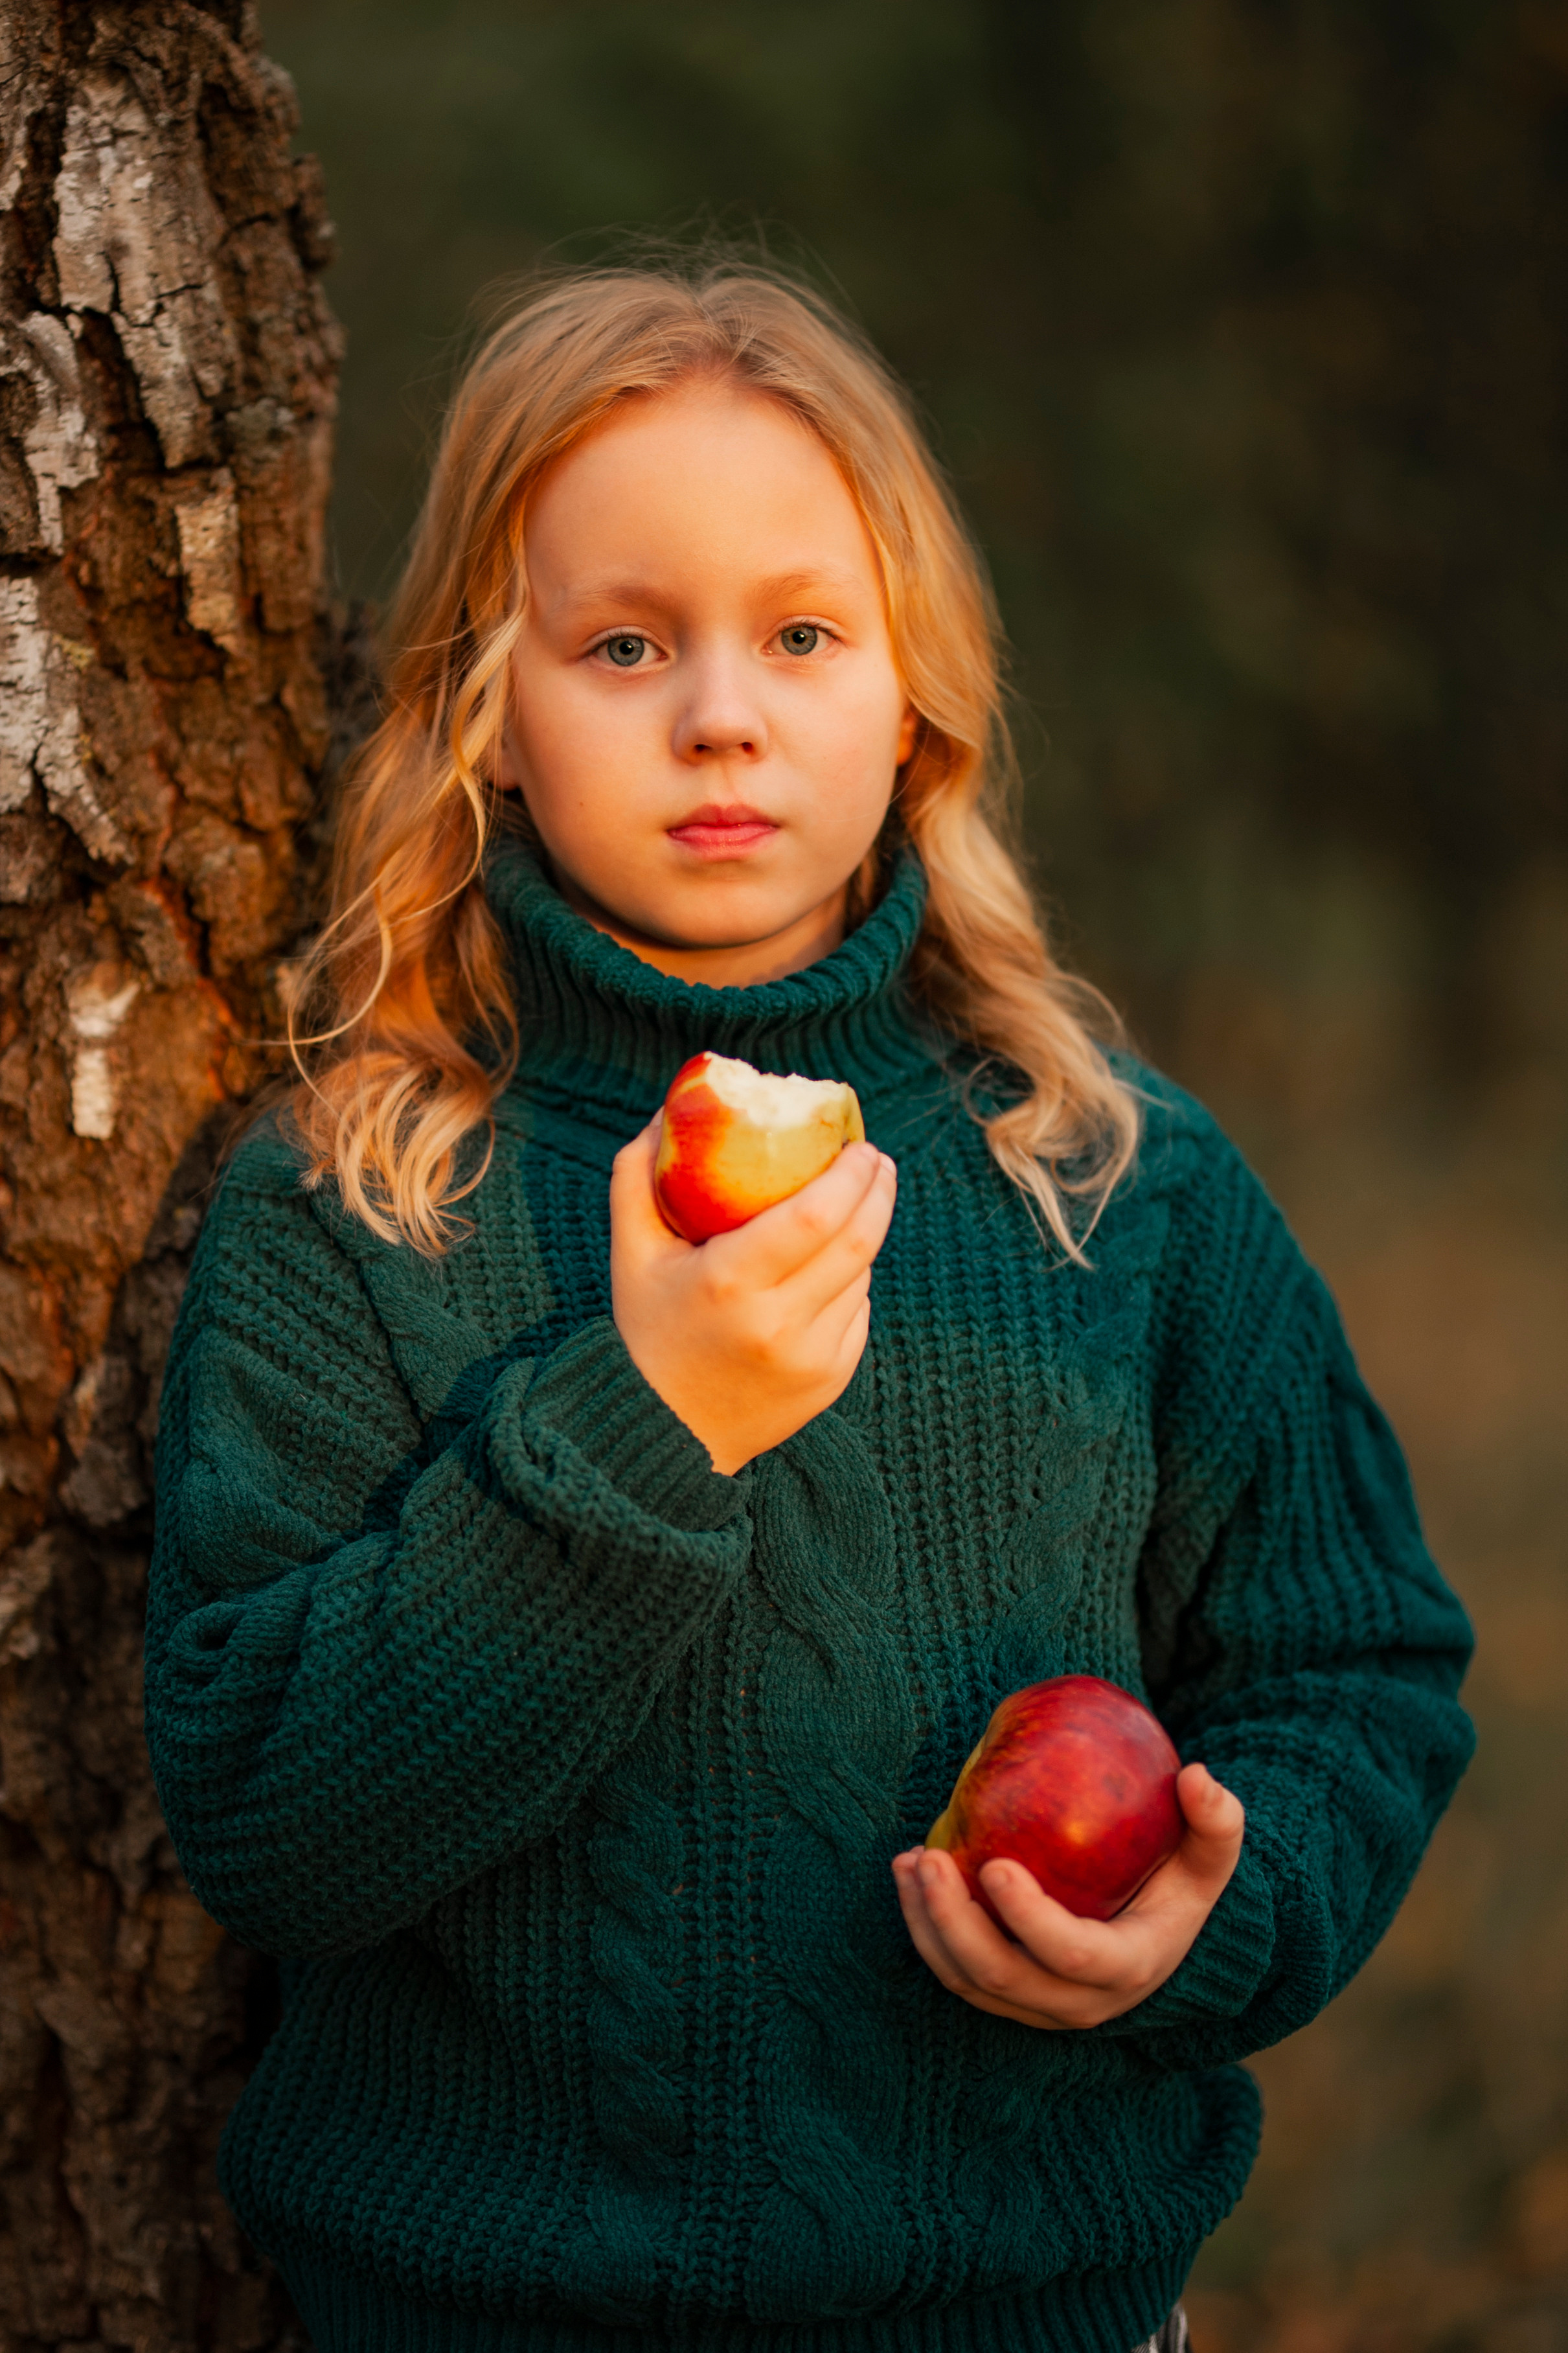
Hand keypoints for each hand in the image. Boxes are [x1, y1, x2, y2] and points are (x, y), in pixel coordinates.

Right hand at [610, 1115, 897, 1474]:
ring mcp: (812, 1357)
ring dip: (862, 1233)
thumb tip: (668, 1109)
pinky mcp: (832, 1380)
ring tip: (848, 1207)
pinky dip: (850, 1281)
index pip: (815, 1214)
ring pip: (861, 1274)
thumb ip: (638, 1174)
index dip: (850, 1174)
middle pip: (857, 1240)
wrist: (665, 1433)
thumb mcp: (630, 1251)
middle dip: (878, 1190)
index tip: (859, 1144)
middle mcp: (779, 1323)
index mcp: (730, 1283)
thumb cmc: (647, 1326)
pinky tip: (829, 1267)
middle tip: (876, 1159)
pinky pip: (858, 1311)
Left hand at [891, 1762, 1243, 2028]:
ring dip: (926, 1927)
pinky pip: (956, 1975)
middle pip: (1004, 1978)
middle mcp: (1080, 2003)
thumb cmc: (1179, 1881)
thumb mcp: (1209, 1855)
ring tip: (907, 1861)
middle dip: (956, 1922)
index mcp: (1129, 1967)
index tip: (993, 1862)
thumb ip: (1216, 1820)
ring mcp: (1038, 2008)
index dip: (1030, 1919)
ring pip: (968, 1983)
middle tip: (928, 1857)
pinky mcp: (1008, 1999)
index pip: (1073, 1956)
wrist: (1158, 1936)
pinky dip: (924, 1931)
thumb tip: (1196, 1774)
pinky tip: (908, 1875)